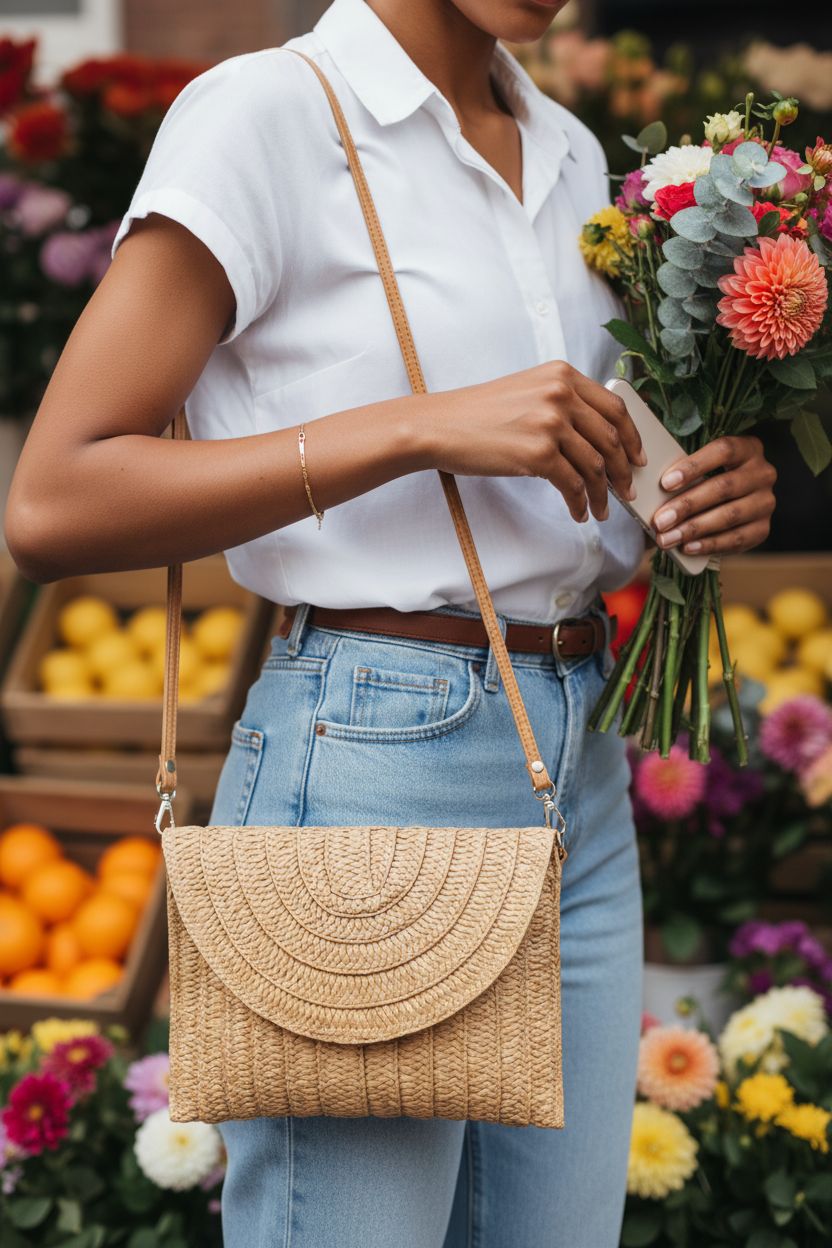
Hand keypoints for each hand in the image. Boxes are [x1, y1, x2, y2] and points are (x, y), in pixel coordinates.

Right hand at [425, 361, 647, 522]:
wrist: (438, 426)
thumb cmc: (476, 415)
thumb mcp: (526, 392)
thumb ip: (561, 402)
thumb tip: (595, 437)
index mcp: (562, 375)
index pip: (615, 407)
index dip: (632, 437)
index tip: (638, 457)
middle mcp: (561, 394)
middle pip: (611, 439)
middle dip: (624, 471)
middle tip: (627, 491)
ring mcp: (551, 423)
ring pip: (595, 466)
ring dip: (602, 494)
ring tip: (601, 510)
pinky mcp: (538, 453)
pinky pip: (573, 484)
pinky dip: (580, 503)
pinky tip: (579, 512)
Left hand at [649, 434, 776, 556]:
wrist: (734, 502)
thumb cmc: (707, 479)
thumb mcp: (701, 469)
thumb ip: (684, 475)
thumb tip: (653, 492)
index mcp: (748, 448)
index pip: (724, 450)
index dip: (694, 466)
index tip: (665, 483)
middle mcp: (763, 473)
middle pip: (724, 487)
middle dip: (687, 506)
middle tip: (660, 521)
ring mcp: (766, 502)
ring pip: (729, 515)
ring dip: (694, 529)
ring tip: (667, 538)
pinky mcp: (763, 529)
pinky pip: (736, 539)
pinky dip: (709, 545)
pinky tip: (688, 547)